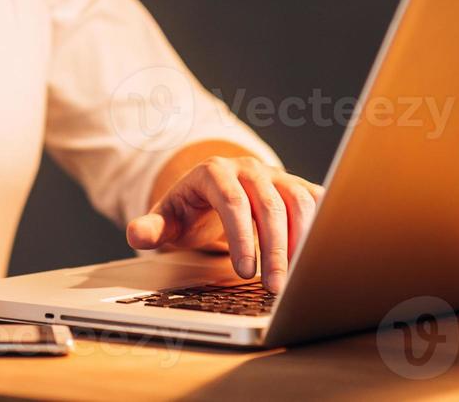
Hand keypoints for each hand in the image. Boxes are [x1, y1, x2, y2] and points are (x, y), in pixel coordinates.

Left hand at [126, 156, 323, 292]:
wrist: (212, 190)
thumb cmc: (190, 211)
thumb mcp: (167, 219)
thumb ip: (152, 228)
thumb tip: (137, 234)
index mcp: (214, 173)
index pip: (232, 201)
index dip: (241, 236)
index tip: (245, 272)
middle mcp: (248, 169)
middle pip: (271, 204)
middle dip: (276, 249)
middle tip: (276, 288)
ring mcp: (275, 176)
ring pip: (300, 200)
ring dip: (303, 240)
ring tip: (297, 277)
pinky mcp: (295, 187)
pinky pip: (317, 201)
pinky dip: (321, 227)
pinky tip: (317, 257)